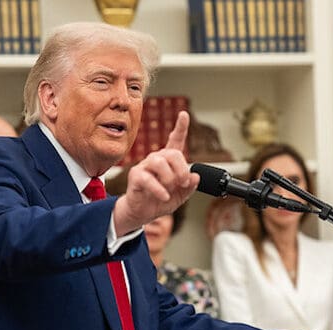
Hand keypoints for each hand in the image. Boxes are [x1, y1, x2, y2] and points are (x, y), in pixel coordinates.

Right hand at [113, 111, 199, 234]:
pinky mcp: (136, 176)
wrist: (143, 213)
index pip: (175, 140)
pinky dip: (159, 189)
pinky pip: (148, 179)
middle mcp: (157, 159)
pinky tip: (164, 196)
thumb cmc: (161, 200)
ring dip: (170, 178)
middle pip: (172, 154)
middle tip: (183, 183)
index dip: (180, 127)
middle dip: (182, 170)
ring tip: (170, 190)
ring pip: (160, 162)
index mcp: (169, 161)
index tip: (184, 115)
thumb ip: (189, 186)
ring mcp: (145, 166)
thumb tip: (195, 177)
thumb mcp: (181, 195)